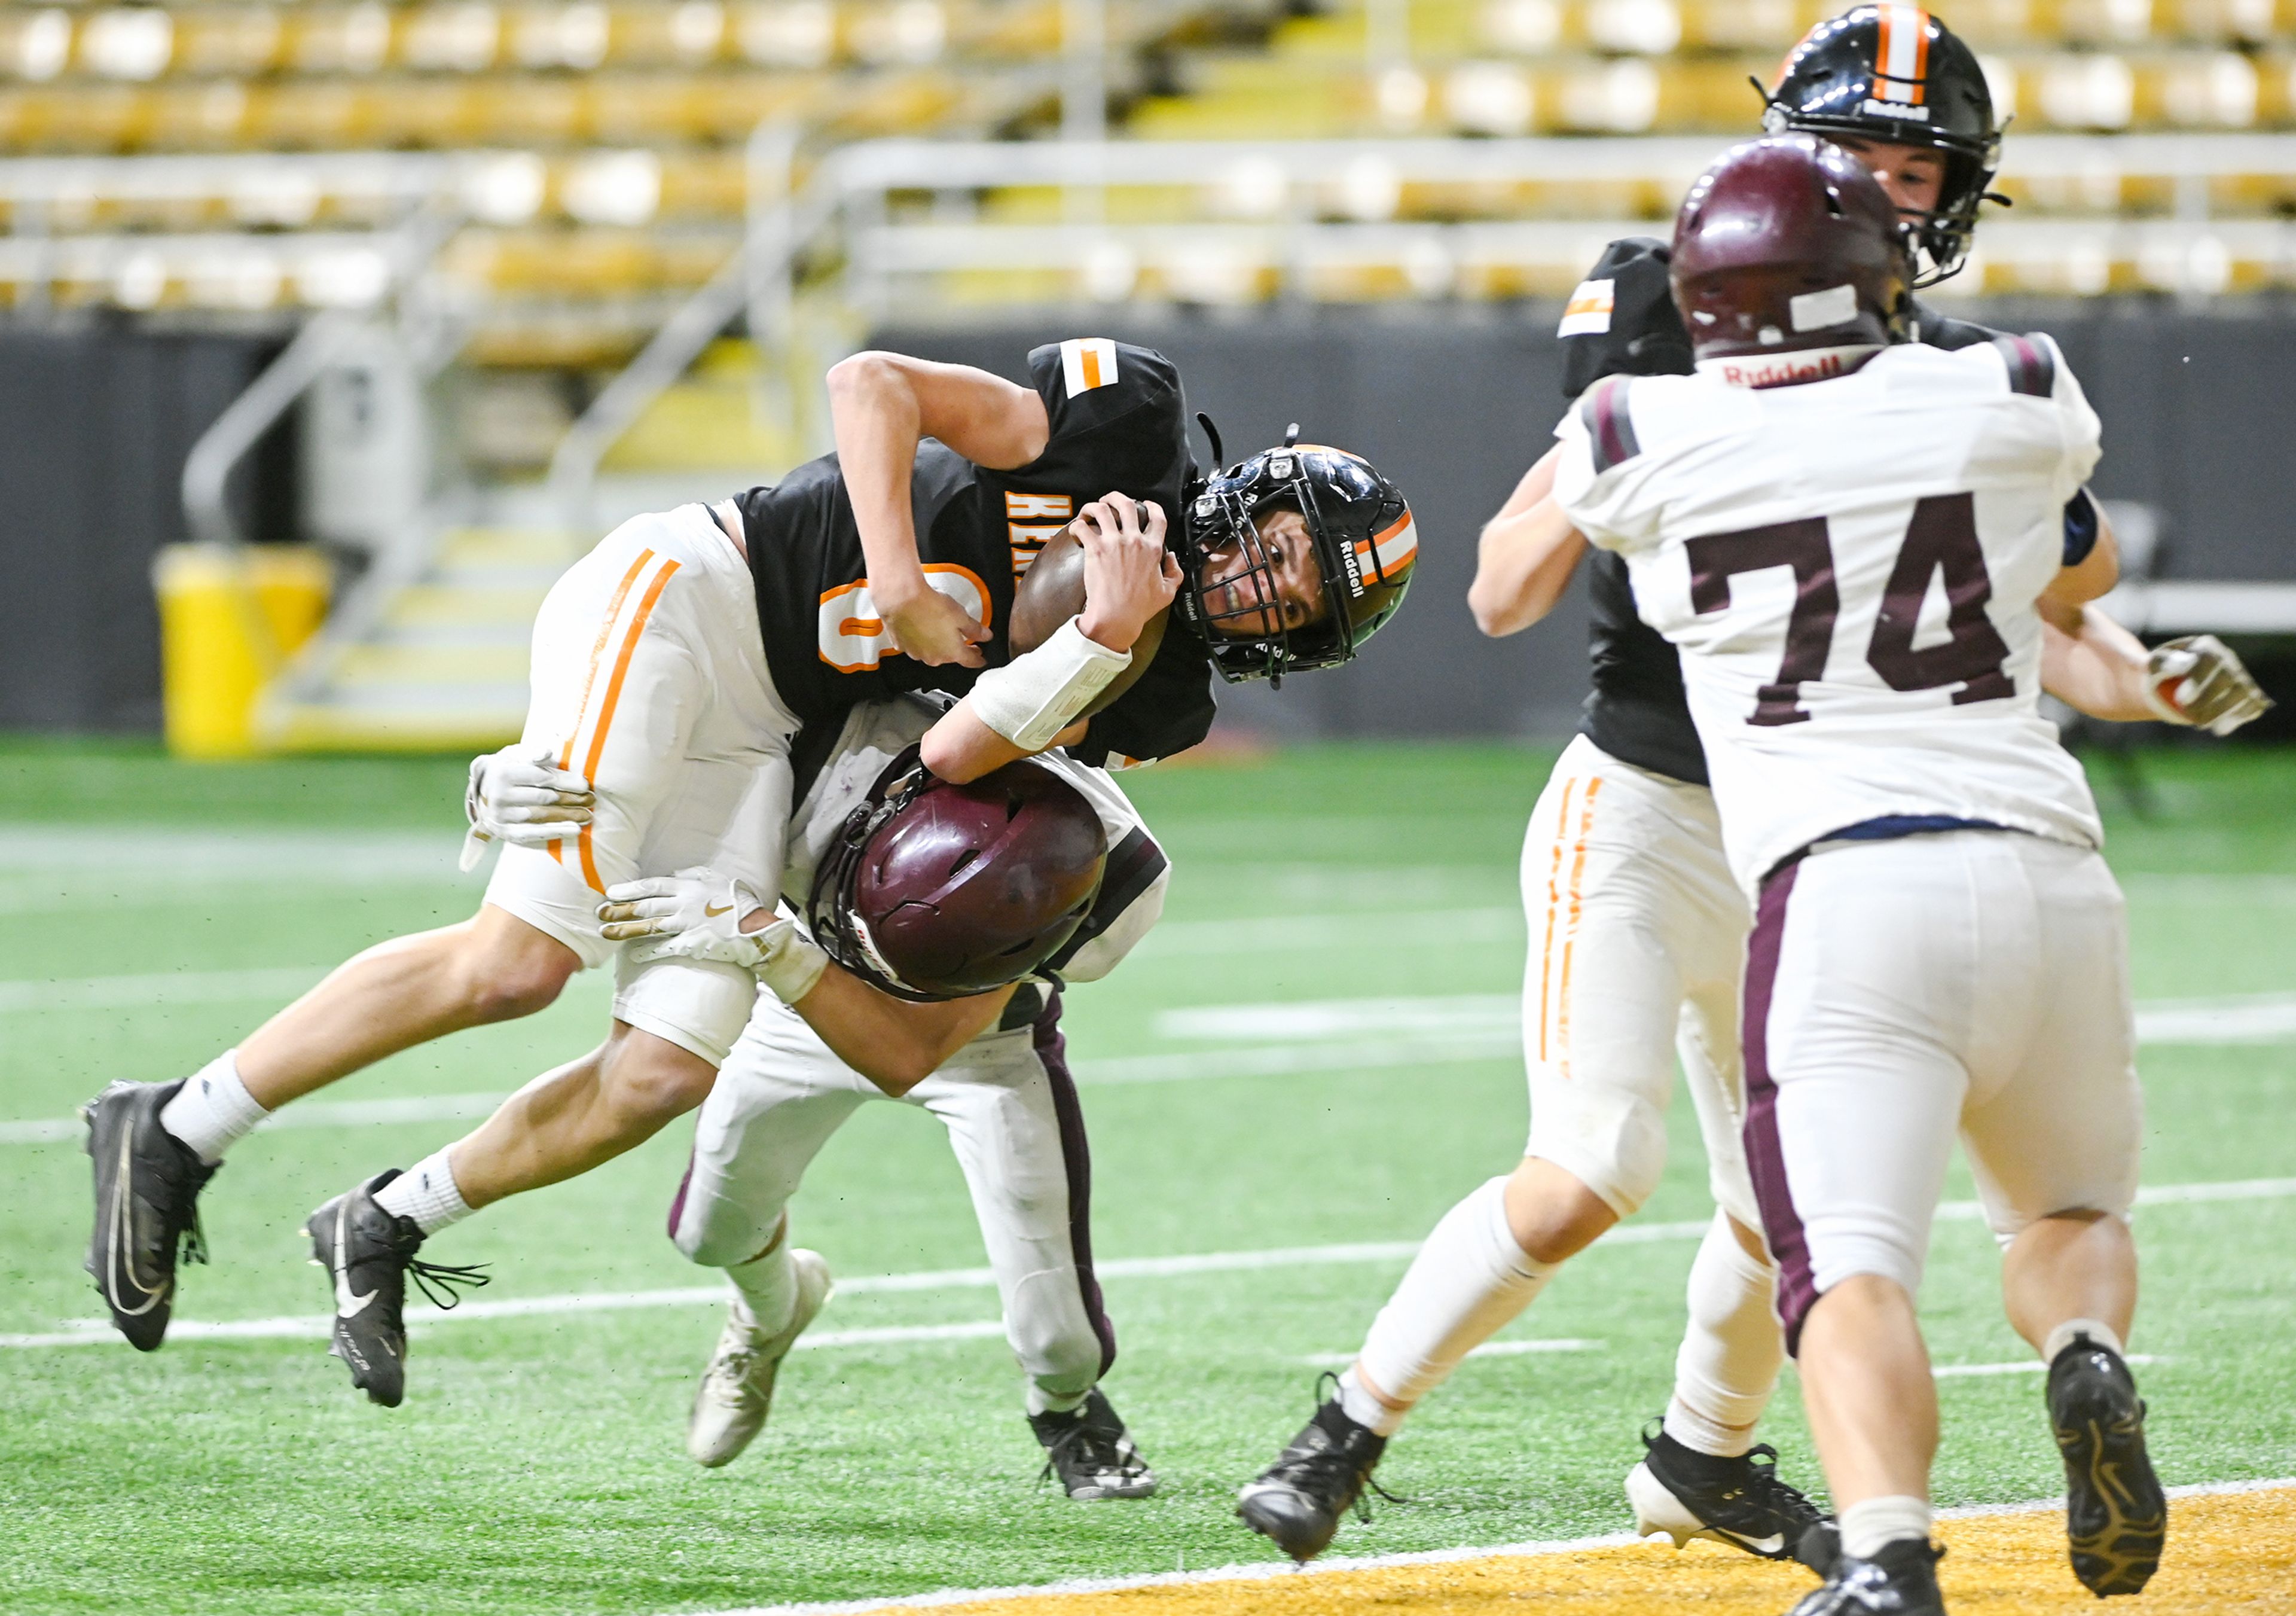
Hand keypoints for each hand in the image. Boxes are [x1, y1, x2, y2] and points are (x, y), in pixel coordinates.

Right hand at [461, 744, 593, 871]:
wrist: (482, 793)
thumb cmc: (508, 768)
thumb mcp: (515, 755)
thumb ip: (532, 752)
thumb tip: (547, 753)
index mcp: (503, 773)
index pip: (541, 778)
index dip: (565, 781)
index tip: (585, 784)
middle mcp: (499, 796)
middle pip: (544, 798)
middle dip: (571, 799)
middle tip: (591, 799)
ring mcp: (501, 816)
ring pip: (541, 816)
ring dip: (568, 816)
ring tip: (588, 815)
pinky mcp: (505, 832)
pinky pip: (534, 834)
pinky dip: (556, 832)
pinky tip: (575, 830)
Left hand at [598, 867, 769, 963]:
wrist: (755, 928)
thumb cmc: (739, 902)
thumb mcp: (717, 880)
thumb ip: (695, 875)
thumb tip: (675, 874)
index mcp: (689, 887)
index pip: (652, 886)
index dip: (630, 889)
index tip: (611, 892)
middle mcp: (684, 905)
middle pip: (645, 906)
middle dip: (620, 909)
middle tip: (600, 912)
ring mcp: (686, 925)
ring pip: (649, 926)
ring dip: (625, 930)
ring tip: (605, 932)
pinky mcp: (691, 944)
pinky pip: (664, 948)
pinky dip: (647, 952)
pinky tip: (631, 956)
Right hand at [879, 575, 989, 667]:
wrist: (901, 599)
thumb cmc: (930, 606)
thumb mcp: (961, 616)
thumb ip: (975, 629)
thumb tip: (985, 635)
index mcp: (952, 652)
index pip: (970, 661)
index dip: (978, 659)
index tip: (981, 659)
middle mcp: (934, 657)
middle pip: (949, 656)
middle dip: (955, 647)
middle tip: (960, 638)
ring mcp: (916, 653)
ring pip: (931, 651)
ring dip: (936, 642)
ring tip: (937, 625)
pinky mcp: (902, 645)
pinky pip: (914, 645)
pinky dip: (919, 638)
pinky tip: (920, 625)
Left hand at [1073, 495, 1180, 652]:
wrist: (1117, 617)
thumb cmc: (1139, 608)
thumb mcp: (1168, 592)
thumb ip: (1175, 572)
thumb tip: (1171, 557)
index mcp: (1153, 548)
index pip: (1157, 517)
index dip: (1151, 505)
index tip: (1145, 504)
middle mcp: (1134, 541)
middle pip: (1127, 504)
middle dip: (1115, 497)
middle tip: (1108, 500)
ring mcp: (1114, 543)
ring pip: (1103, 509)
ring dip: (1093, 506)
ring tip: (1088, 512)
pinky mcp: (1095, 550)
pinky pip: (1083, 527)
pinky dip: (1077, 525)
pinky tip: (1076, 532)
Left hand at [2144, 634, 2273, 735]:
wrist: (2167, 684)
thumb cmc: (2156, 673)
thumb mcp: (2150, 664)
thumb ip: (2161, 663)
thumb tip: (2183, 666)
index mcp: (2204, 647)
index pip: (2210, 661)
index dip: (2200, 682)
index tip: (2183, 701)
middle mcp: (2226, 658)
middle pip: (2229, 678)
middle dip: (2210, 700)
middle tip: (2190, 716)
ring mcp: (2238, 675)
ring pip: (2244, 693)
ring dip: (2223, 712)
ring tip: (2200, 724)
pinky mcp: (2244, 693)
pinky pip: (2252, 705)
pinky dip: (2238, 717)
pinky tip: (2219, 728)